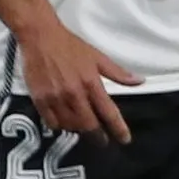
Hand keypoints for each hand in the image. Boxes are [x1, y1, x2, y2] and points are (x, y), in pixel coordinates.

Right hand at [16, 16, 139, 141]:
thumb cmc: (69, 45)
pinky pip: (51, 122)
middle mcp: (74, 93)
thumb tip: (138, 81)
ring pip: (70, 126)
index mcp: (91, 83)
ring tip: (83, 128)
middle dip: (98, 136)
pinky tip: (63, 122)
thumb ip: (117, 73)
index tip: (124, 139)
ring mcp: (56, 98)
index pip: (109, 112)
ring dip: (78, 130)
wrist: (41, 37)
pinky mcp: (40, 99)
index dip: (118, 129)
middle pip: (89, 125)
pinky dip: (59, 125)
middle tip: (102, 141)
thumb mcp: (97, 57)